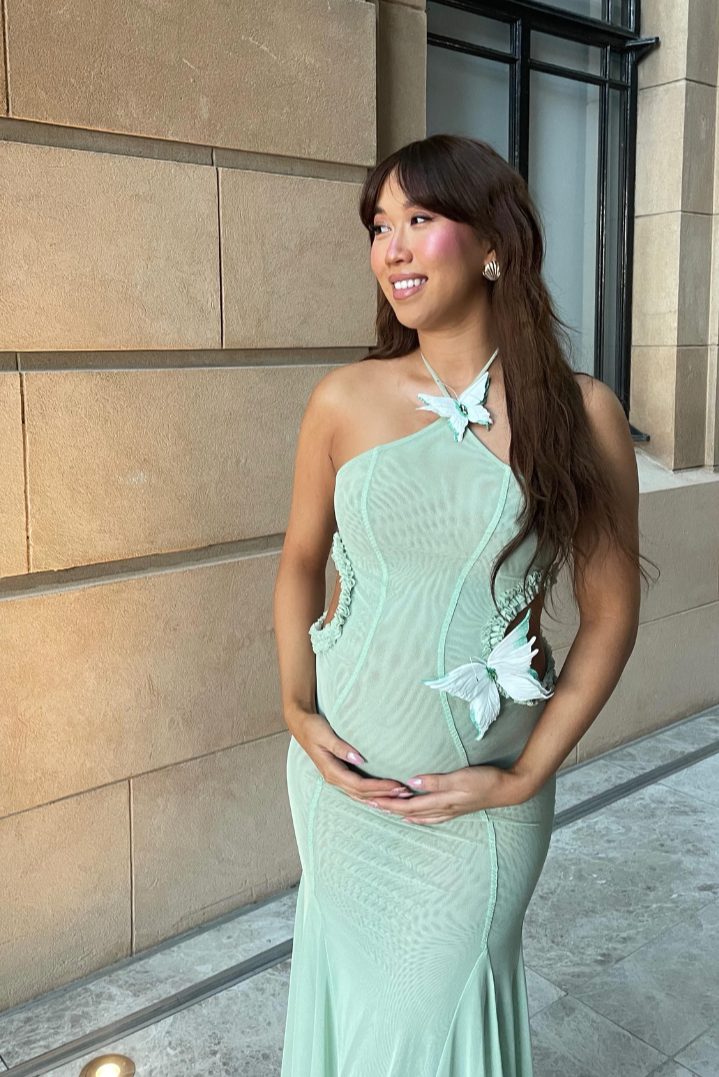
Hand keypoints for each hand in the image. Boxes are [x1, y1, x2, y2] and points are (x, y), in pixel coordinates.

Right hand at [291, 710, 412, 803]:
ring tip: (399, 798)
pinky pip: (356, 790)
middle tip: (405, 794)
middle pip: (362, 794)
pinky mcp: (339, 774)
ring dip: (379, 797)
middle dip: (383, 795)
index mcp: (331, 770)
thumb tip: (359, 759)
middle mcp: (334, 778)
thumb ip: (340, 747)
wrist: (301, 725)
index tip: (396, 785)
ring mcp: (336, 778)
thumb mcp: (325, 734)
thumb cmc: (313, 728)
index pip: (359, 785)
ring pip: (360, 795)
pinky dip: (370, 795)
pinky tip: (381, 798)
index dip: (379, 787)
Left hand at [365, 762, 530, 823]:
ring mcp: (450, 810)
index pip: (409, 804)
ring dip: (401, 813)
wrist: (509, 788)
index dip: (390, 802)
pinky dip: (418, 816)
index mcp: (442, 801)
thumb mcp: (461, 777)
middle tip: (370, 804)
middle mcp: (444, 808)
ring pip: (419, 815)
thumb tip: (411, 781)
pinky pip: (431, 816)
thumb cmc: (486, 780)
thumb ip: (436, 781)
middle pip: (410, 811)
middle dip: (389, 808)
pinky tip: (413, 816)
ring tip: (385, 811)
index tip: (372, 799)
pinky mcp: (456, 807)